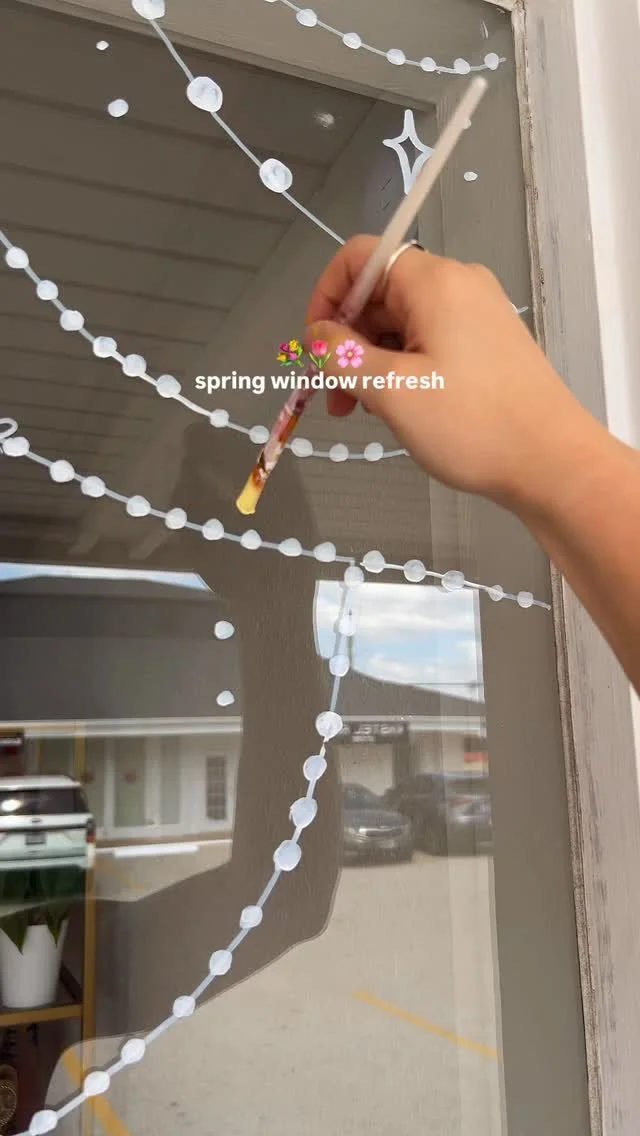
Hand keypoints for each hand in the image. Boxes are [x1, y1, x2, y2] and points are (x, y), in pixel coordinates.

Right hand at [305, 235, 603, 516]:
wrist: (552, 462)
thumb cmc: (471, 424)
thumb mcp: (392, 391)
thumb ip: (344, 356)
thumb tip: (317, 336)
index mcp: (434, 282)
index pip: (360, 257)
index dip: (326, 296)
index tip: (315, 349)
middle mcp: (458, 285)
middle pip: (380, 292)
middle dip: (348, 340)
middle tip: (335, 399)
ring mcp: (478, 314)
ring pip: (403, 322)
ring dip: (373, 360)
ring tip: (366, 412)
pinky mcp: (489, 343)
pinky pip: (430, 341)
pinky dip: (404, 367)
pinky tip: (400, 408)